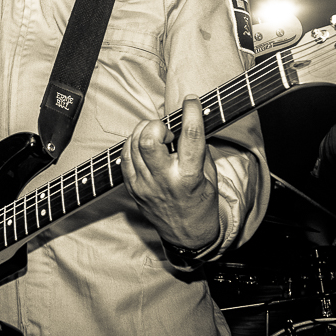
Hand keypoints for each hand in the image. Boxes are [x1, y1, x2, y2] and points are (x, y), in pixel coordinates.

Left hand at [121, 95, 219, 248]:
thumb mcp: (210, 176)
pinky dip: (132, 143)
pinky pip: (125, 156)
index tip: (191, 101)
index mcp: (190, 176)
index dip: (191, 113)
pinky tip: (143, 144)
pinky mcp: (132, 188)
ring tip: (156, 134)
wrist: (187, 234)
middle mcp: (165, 180)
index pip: (189, 136)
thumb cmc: (201, 202)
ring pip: (133, 144)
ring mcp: (145, 185)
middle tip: (167, 129)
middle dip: (158, 125)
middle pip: (149, 139)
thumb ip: (199, 149)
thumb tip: (187, 121)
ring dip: (144, 130)